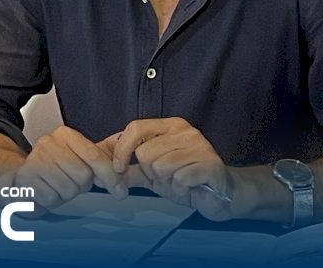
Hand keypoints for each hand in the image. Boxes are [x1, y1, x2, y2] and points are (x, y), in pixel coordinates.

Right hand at [0, 126, 125, 212]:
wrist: (20, 178)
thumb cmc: (54, 169)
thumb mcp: (79, 157)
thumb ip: (102, 155)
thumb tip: (125, 151)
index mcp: (66, 135)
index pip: (95, 155)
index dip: (110, 176)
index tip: (120, 191)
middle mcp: (49, 142)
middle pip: (83, 175)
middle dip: (81, 185)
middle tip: (69, 181)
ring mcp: (35, 159)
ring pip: (69, 189)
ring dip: (66, 194)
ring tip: (56, 186)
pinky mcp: (25, 178)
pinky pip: (52, 198)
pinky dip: (52, 201)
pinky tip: (46, 191)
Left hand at [110, 117, 234, 220]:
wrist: (221, 196)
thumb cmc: (186, 180)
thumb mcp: (153, 173)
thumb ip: (130, 169)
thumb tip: (100, 170)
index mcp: (170, 126)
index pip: (135, 128)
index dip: (122, 150)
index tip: (119, 169)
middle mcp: (185, 131)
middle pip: (145, 153)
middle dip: (151, 173)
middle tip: (168, 178)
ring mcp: (199, 145)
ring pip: (160, 167)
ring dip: (167, 183)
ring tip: (180, 183)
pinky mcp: (210, 164)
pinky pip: (179, 179)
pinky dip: (180, 190)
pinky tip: (191, 188)